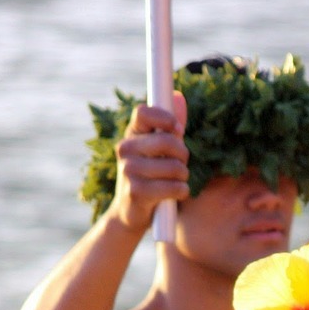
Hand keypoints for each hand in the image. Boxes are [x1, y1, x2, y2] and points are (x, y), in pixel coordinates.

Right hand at [109, 90, 190, 234]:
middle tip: (181, 164)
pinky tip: (174, 195)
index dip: (165, 117)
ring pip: (175, 167)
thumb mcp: (159, 150)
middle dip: (183, 154)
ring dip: (183, 176)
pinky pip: (174, 187)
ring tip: (176, 181)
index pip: (144, 112)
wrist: (130, 213)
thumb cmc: (151, 177)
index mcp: (132, 135)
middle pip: (167, 141)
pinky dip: (182, 192)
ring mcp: (129, 171)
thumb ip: (170, 126)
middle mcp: (125, 149)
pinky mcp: (136, 192)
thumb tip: (178, 96)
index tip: (177, 130)